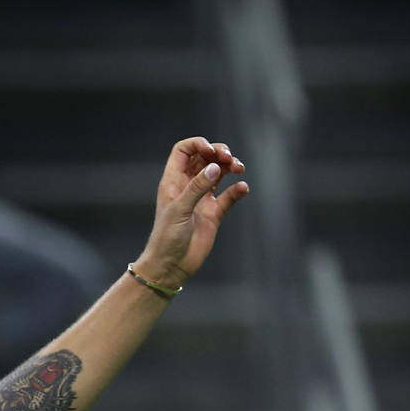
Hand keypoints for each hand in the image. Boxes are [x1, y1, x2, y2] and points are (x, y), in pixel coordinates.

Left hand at [136, 136, 249, 289]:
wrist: (171, 265)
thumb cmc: (167, 238)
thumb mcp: (179, 210)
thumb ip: (197, 188)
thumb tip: (214, 167)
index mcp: (174, 181)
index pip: (184, 151)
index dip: (198, 144)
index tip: (212, 150)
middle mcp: (188, 186)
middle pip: (205, 158)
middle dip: (219, 152)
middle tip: (229, 159)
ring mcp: (202, 199)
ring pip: (219, 173)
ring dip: (230, 166)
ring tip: (239, 169)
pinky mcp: (214, 213)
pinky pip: (229, 195)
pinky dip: (238, 189)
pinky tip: (242, 188)